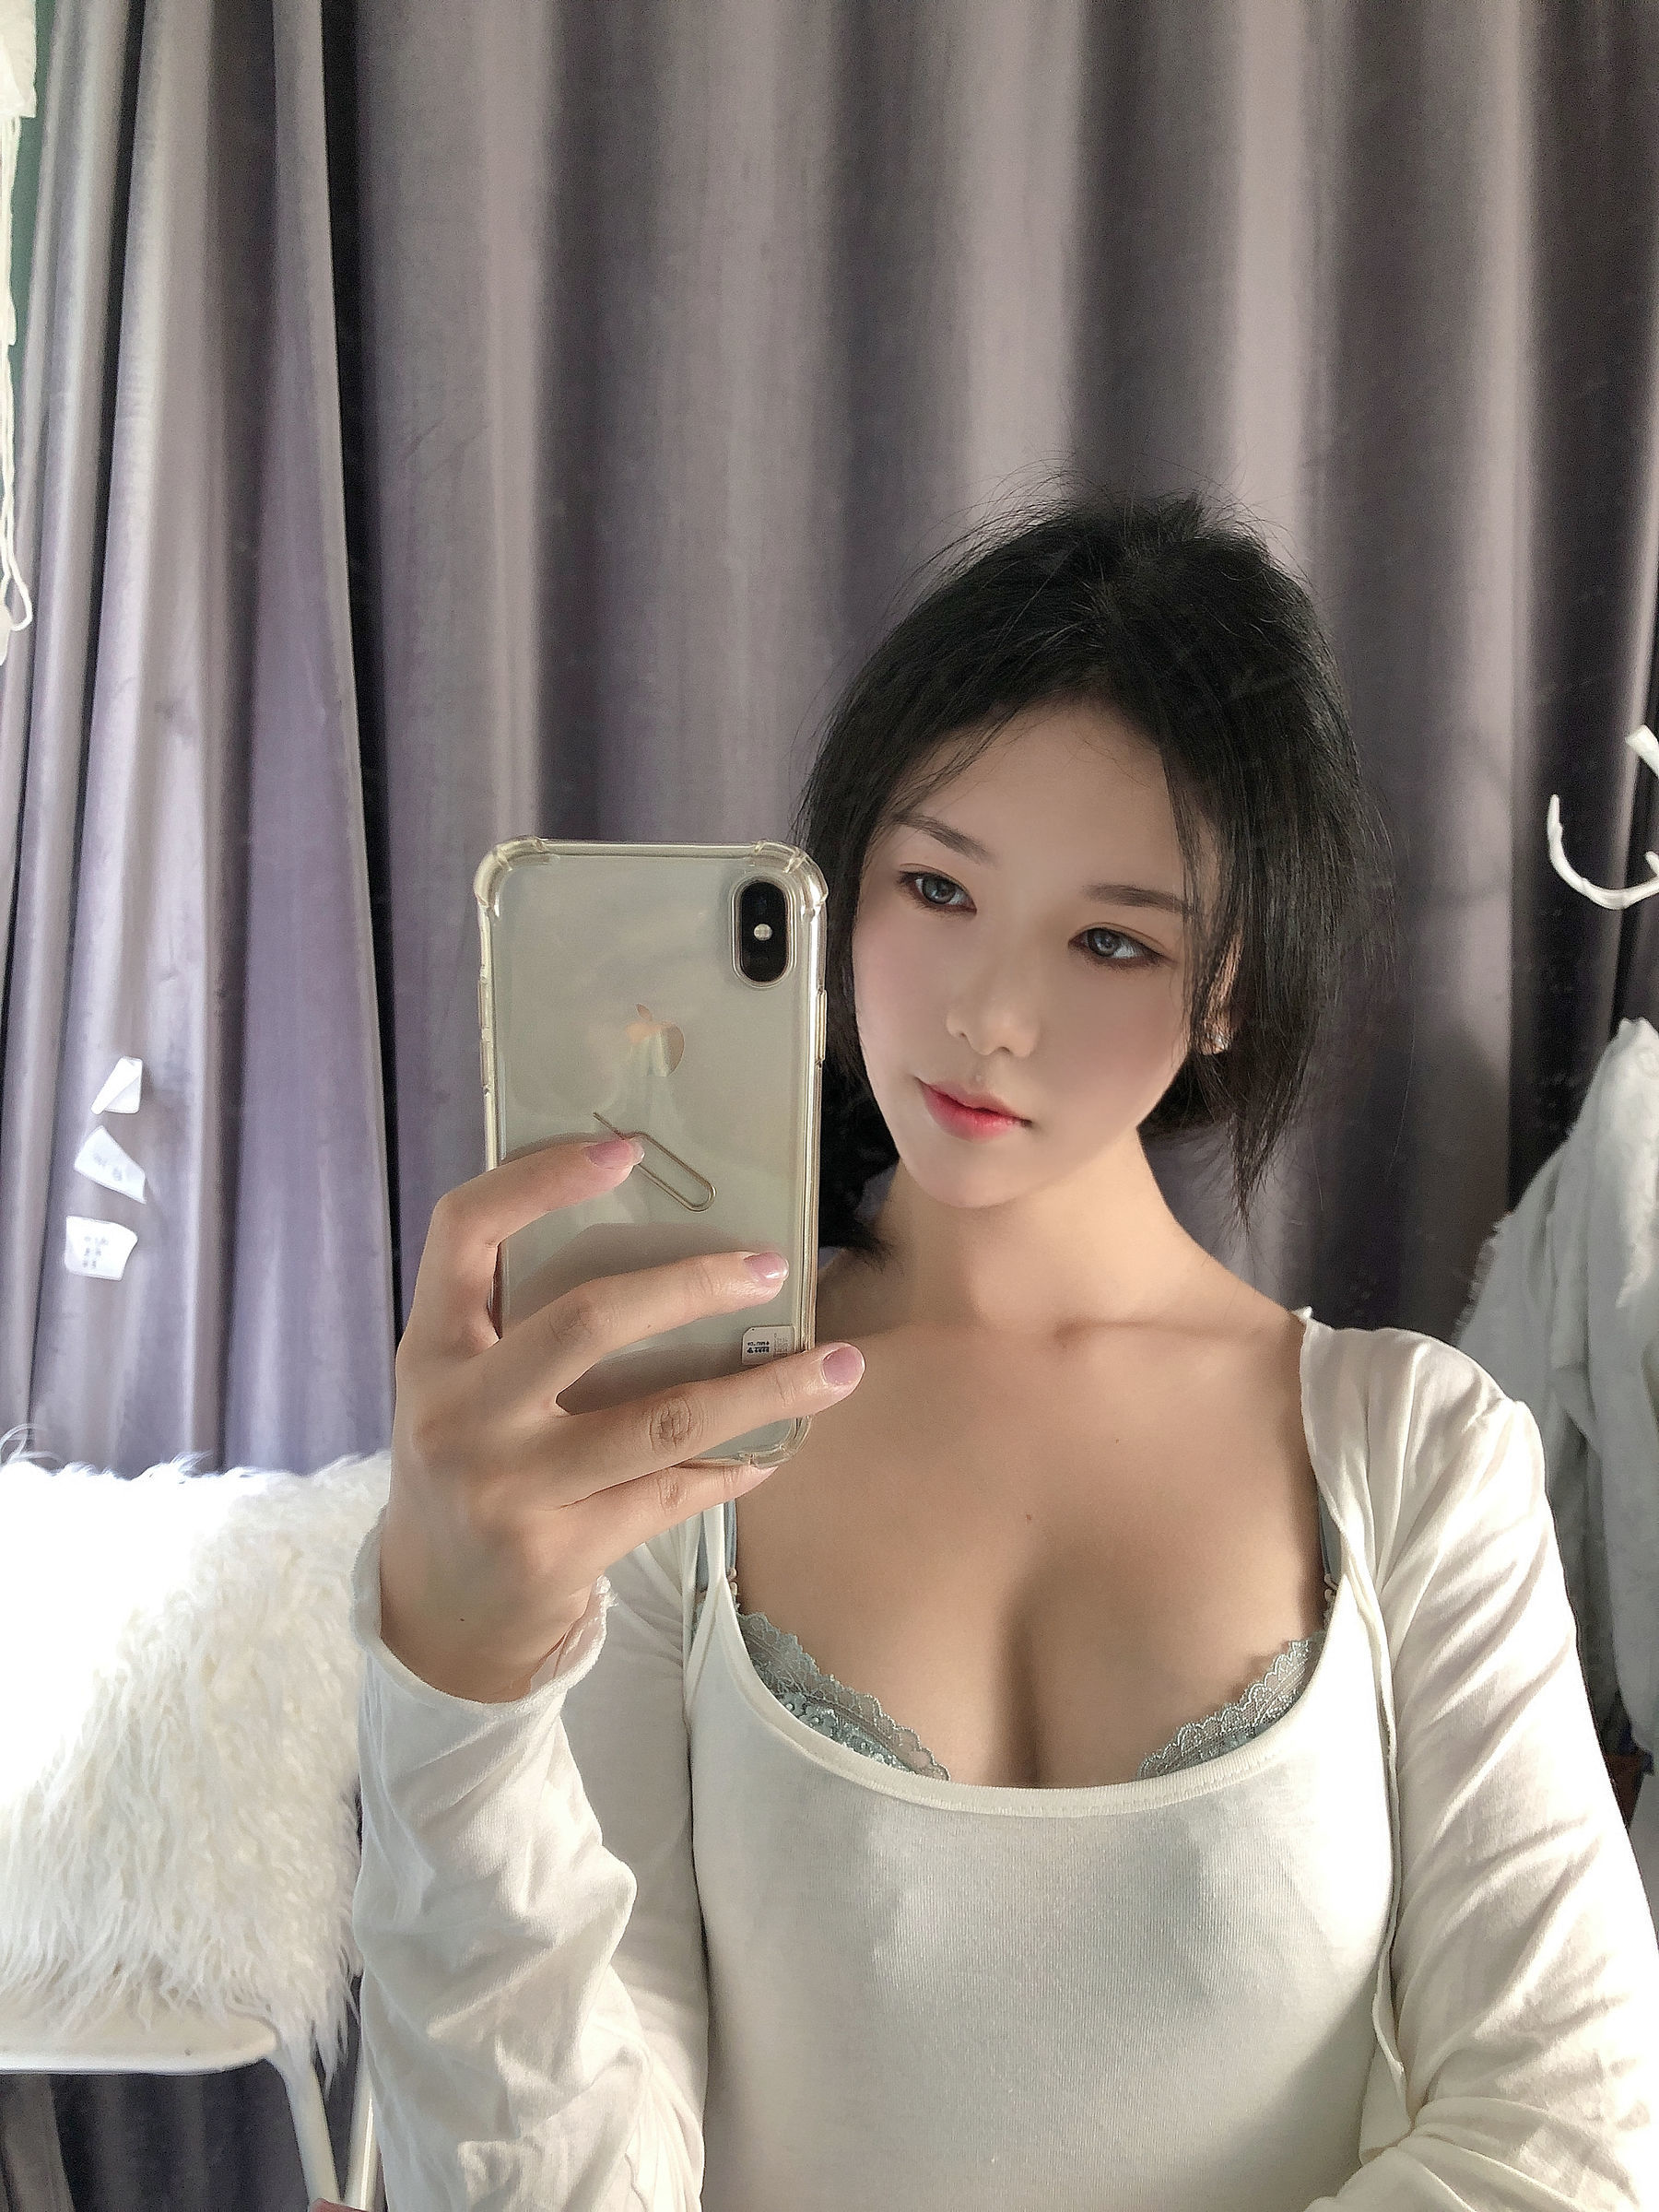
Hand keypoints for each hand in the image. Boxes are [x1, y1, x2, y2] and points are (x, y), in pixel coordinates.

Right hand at [379, 1134, 864, 1700]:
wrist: (437, 1612)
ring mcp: (505, 1487)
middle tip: (769, 1266)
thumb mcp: (462, 1385)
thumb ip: (518, 1318)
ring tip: (837, 1366)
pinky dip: (736, 1468)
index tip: (626, 1151)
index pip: (463, 1230)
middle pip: (588, 1319)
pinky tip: (777, 1451)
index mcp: (432, 1347)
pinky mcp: (555, 1551)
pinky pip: (671, 1495)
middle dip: (693, 1285)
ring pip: (661, 1420)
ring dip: (763, 1390)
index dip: (538, 1179)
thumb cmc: (472, 1463)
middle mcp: (458, 1411)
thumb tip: (663, 1235)